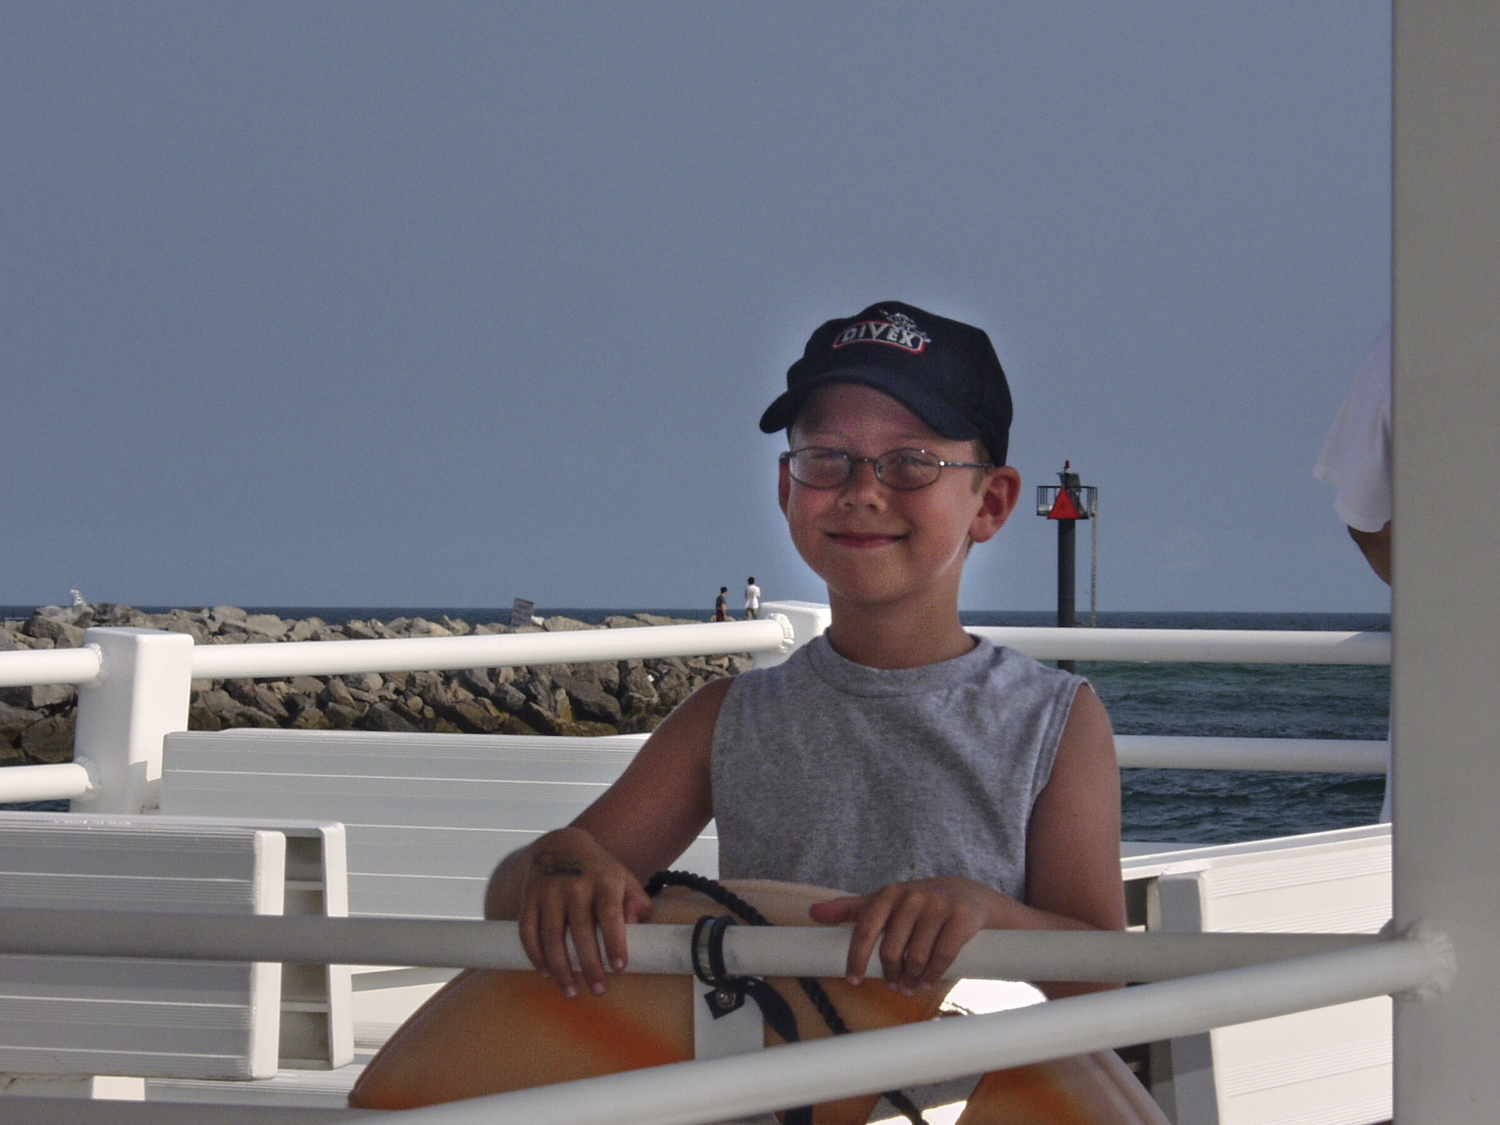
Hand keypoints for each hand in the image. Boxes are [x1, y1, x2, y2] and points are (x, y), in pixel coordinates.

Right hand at [516, 827, 652, 997]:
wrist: (560, 845)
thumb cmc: (599, 871)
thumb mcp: (624, 879)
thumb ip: (637, 901)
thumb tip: (635, 923)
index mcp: (603, 880)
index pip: (609, 913)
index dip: (614, 941)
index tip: (619, 967)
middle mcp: (575, 884)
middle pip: (581, 930)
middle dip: (590, 964)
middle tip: (598, 990)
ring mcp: (549, 891)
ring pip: (552, 935)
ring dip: (561, 967)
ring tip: (570, 991)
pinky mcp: (529, 897)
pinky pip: (528, 930)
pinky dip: (535, 954)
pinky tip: (545, 972)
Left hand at [807, 877, 1004, 993]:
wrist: (968, 894)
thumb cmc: (918, 904)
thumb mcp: (885, 902)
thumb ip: (850, 909)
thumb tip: (813, 913)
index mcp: (889, 894)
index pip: (865, 928)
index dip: (856, 957)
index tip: (853, 980)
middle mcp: (912, 896)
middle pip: (891, 950)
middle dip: (890, 974)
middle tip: (893, 986)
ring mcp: (938, 905)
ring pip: (916, 956)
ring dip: (912, 979)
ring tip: (910, 986)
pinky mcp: (962, 917)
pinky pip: (942, 956)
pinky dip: (933, 974)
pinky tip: (928, 981)